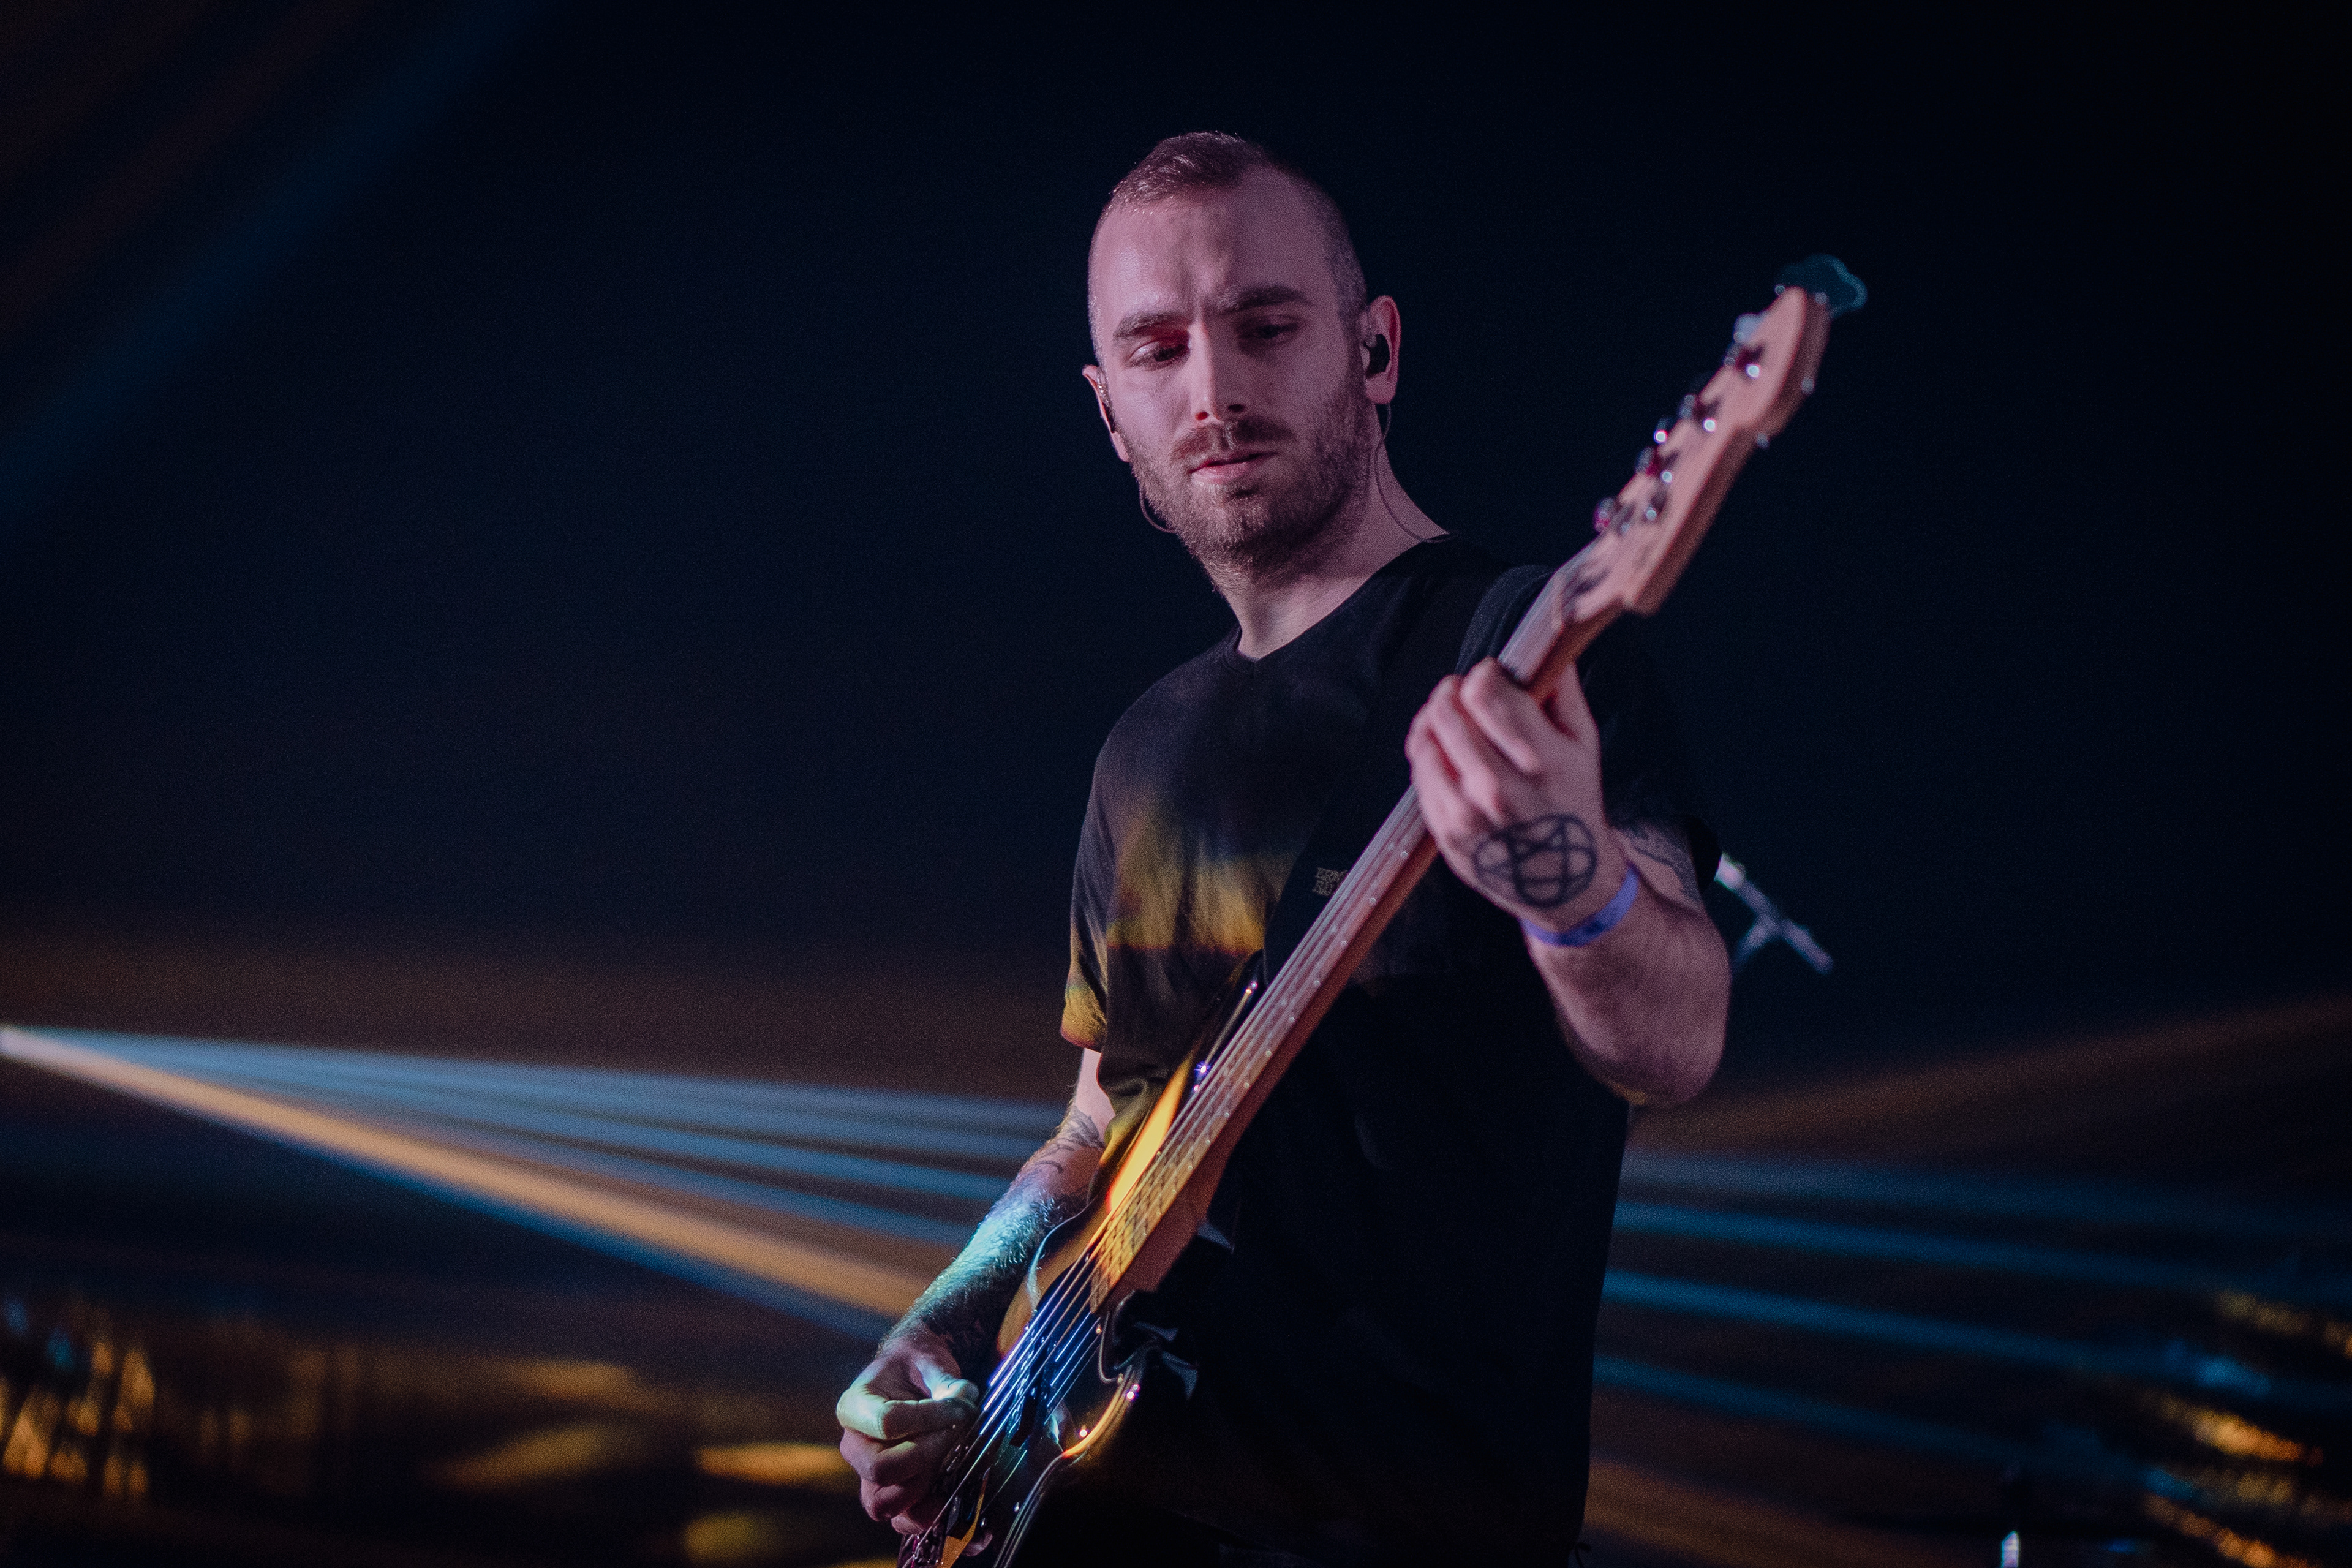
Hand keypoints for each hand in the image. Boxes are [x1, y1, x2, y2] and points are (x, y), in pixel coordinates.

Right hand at [836, 1326, 981, 1532]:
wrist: (911, 1377)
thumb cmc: (915, 1367)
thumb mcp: (927, 1360)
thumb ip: (945, 1380)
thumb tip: (964, 1400)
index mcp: (854, 1406)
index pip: (887, 1423)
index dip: (928, 1419)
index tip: (961, 1408)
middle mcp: (854, 1445)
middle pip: (881, 1469)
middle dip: (927, 1455)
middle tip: (958, 1434)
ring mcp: (868, 1474)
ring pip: (884, 1502)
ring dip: (924, 1488)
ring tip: (951, 1465)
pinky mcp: (889, 1492)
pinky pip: (899, 1518)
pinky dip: (925, 1517)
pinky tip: (951, 1503)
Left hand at [1406, 659, 1627, 933]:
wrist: (1566, 882)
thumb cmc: (1574, 803)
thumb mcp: (1584, 744)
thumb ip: (1562, 690)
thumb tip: (1544, 645)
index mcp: (1540, 760)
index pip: (1485, 691)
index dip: (1484, 674)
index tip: (1491, 676)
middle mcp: (1498, 787)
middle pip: (1449, 710)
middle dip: (1454, 691)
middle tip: (1464, 691)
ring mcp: (1466, 812)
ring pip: (1425, 738)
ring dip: (1434, 718)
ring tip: (1450, 717)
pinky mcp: (1444, 830)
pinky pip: (1419, 772)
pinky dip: (1427, 752)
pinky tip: (1445, 751)